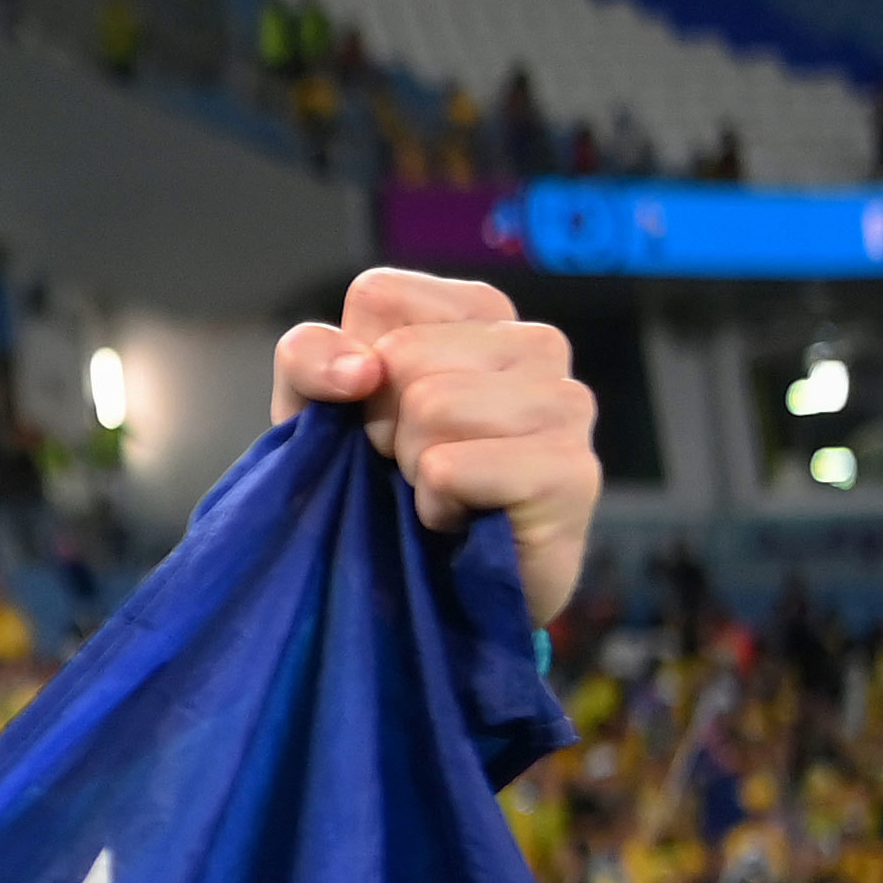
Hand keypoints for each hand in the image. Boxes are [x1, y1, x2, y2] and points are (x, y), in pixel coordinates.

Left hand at [271, 268, 596, 622]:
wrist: (431, 587)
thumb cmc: (378, 483)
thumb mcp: (315, 409)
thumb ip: (309, 359)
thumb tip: (359, 370)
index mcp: (479, 311)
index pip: (379, 295)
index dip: (351, 366)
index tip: (375, 414)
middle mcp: (535, 343)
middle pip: (402, 355)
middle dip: (380, 424)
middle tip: (408, 464)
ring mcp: (566, 404)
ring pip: (432, 406)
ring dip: (410, 468)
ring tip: (438, 490)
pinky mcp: (573, 472)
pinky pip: (453, 468)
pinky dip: (434, 504)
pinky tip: (460, 517)